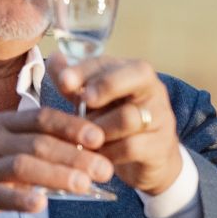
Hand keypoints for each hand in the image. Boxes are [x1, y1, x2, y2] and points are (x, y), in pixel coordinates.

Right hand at [0, 108, 113, 217]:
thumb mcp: (12, 150)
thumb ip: (45, 145)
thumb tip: (94, 148)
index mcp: (3, 124)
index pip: (42, 118)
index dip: (72, 126)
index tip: (101, 137)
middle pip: (37, 142)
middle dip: (74, 155)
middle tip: (104, 169)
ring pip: (21, 166)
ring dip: (56, 175)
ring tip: (83, 185)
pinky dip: (21, 198)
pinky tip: (41, 205)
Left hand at [50, 57, 180, 195]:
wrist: (147, 159)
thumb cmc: (114, 124)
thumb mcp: (93, 102)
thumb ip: (74, 84)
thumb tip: (55, 58)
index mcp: (133, 73)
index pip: (111, 62)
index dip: (85, 70)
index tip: (64, 81)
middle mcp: (152, 90)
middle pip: (137, 76)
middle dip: (106, 86)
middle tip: (84, 101)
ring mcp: (161, 117)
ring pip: (129, 116)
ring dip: (100, 128)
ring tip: (83, 138)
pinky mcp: (161, 146)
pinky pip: (131, 146)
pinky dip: (108, 152)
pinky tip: (96, 155)